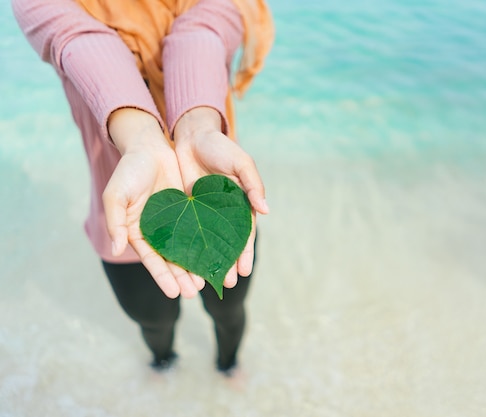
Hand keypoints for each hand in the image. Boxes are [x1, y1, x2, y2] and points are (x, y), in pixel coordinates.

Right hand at [103, 108, 205, 298]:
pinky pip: (199, 230)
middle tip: (195, 292)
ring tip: (208, 282)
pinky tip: (217, 256)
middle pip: (171, 259)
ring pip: (187, 249)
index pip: (151, 260)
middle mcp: (157, 231)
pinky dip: (206, 244)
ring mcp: (175, 222)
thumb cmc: (129, 170)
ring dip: (196, 266)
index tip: (174, 293)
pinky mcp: (190, 210)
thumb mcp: (117, 194)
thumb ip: (115, 222)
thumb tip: (117, 249)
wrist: (151, 146)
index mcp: (137, 231)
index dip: (162, 277)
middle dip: (183, 277)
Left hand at [173, 107, 268, 288]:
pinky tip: (183, 265)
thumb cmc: (221, 147)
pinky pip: (185, 233)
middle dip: (226, 263)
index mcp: (240, 205)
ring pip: (205, 242)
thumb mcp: (241, 162)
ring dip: (206, 261)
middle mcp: (223, 213)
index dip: (244, 252)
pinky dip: (185, 248)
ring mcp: (203, 213)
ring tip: (203, 282)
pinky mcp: (183, 210)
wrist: (191, 135)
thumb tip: (266, 211)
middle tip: (224, 283)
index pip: (244, 234)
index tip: (243, 271)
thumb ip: (253, 185)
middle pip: (225, 244)